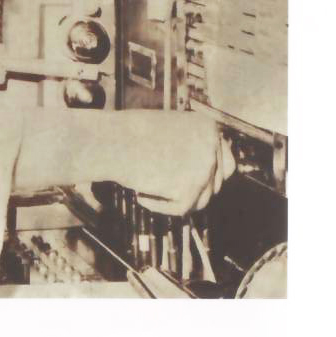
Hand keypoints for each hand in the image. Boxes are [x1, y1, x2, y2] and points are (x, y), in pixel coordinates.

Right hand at [111, 111, 235, 215]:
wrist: (109, 141)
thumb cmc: (128, 134)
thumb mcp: (168, 130)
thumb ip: (190, 146)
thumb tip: (203, 173)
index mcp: (208, 128)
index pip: (225, 160)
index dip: (210, 174)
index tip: (193, 181)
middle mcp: (212, 146)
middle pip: (216, 182)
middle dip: (197, 190)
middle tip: (174, 192)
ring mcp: (203, 168)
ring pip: (201, 199)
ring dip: (176, 199)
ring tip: (148, 190)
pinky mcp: (189, 189)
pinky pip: (181, 208)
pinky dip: (160, 206)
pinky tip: (141, 197)